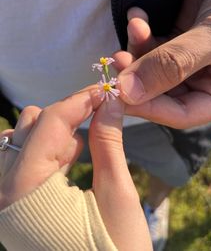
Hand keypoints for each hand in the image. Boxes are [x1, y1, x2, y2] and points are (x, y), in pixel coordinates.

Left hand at [0, 86, 151, 249]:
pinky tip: (76, 151)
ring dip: (61, 128)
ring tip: (92, 133)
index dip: (82, 100)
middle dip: (71, 112)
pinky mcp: (15, 201)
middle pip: (33, 125)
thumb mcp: (117, 195)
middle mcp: (3, 190)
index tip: (106, 91)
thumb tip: (111, 102)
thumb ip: (109, 141)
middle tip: (104, 110)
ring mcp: (6, 196)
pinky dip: (53, 145)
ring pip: (26, 136)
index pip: (50, 122)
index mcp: (23, 191)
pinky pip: (28, 156)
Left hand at [115, 0, 210, 128]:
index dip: (149, 106)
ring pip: (152, 68)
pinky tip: (137, 16)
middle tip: (117, 61)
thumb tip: (129, 92)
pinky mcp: (178, 39)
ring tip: (135, 28)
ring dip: (137, 50)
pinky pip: (153, 43)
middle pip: (161, 92)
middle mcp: (205, 82)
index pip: (180, 114)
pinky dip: (142, 32)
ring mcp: (189, 61)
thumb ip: (173, 65)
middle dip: (137, 77)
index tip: (121, 95)